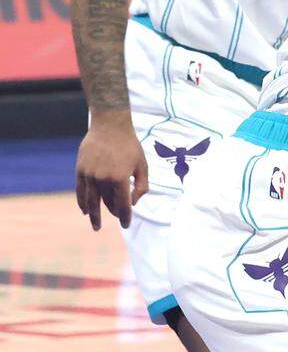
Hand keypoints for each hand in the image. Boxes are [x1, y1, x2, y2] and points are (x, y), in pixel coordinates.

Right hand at [75, 113, 147, 230]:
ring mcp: (90, 175)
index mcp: (120, 178)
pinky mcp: (81, 170)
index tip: (127, 225)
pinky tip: (85, 211)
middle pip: (108, 202)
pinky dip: (82, 202)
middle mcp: (103, 178)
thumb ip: (142, 185)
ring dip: (94, 214)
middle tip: (118, 217)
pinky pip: (81, 191)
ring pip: (92, 200)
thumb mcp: (143, 165)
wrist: (110, 125)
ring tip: (96, 225)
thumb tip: (134, 202)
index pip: (123, 204)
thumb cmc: (130, 145)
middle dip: (114, 212)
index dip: (125, 216)